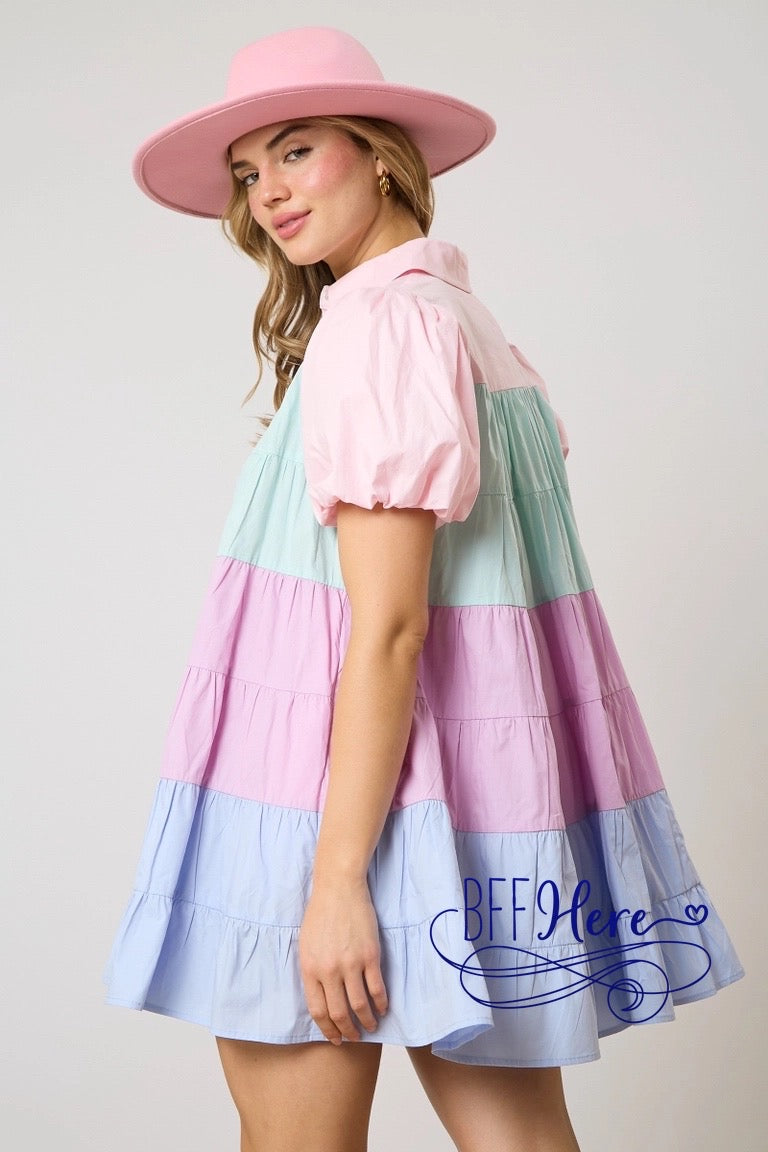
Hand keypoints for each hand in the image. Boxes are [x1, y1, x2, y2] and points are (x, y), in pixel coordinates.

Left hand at [298, 875, 388, 1043]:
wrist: (338, 888)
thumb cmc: (320, 914)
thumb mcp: (306, 945)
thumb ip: (312, 972)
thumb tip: (321, 997)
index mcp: (310, 969)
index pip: (318, 1010)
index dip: (328, 1029)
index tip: (336, 1038)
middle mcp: (329, 971)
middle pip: (339, 1012)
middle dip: (347, 1030)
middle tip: (354, 1037)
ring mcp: (351, 964)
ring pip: (360, 1004)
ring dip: (366, 1020)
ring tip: (371, 1027)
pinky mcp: (370, 955)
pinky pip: (377, 987)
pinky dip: (381, 1002)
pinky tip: (383, 1008)